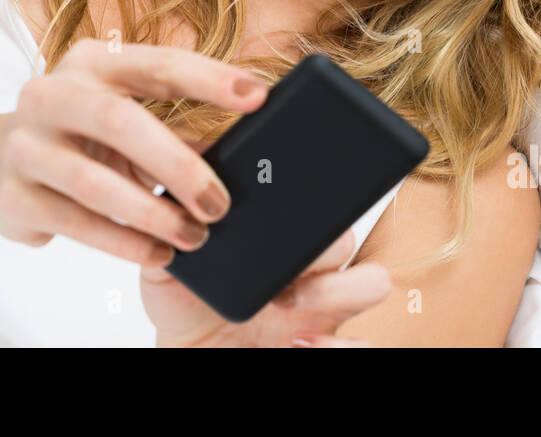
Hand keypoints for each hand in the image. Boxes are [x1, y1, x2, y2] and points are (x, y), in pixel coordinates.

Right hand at [0, 38, 268, 263]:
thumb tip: (246, 153)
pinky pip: (76, 223)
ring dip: (152, 214)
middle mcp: (52, 93)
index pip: (157, 64)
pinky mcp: (14, 194)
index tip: (257, 96)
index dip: (209, 78)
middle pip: (120, 122)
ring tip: (195, 236)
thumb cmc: (83, 135)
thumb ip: (174, 123)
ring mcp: (26, 144)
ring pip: (94, 182)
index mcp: (92, 61)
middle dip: (178, 165)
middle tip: (220, 203)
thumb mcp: (122, 114)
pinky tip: (158, 253)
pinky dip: (123, 242)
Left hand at [141, 156, 392, 347]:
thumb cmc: (184, 308)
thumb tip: (187, 181)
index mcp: (279, 234)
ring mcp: (324, 304)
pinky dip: (342, 345)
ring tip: (287, 302)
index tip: (296, 199)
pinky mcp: (329, 343)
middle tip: (282, 261)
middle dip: (325, 241)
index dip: (323, 191)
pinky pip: (363, 342)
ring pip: (372, 280)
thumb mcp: (168, 262)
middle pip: (345, 233)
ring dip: (337, 288)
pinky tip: (302, 345)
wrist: (193, 357)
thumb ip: (171, 222)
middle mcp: (310, 265)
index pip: (316, 200)